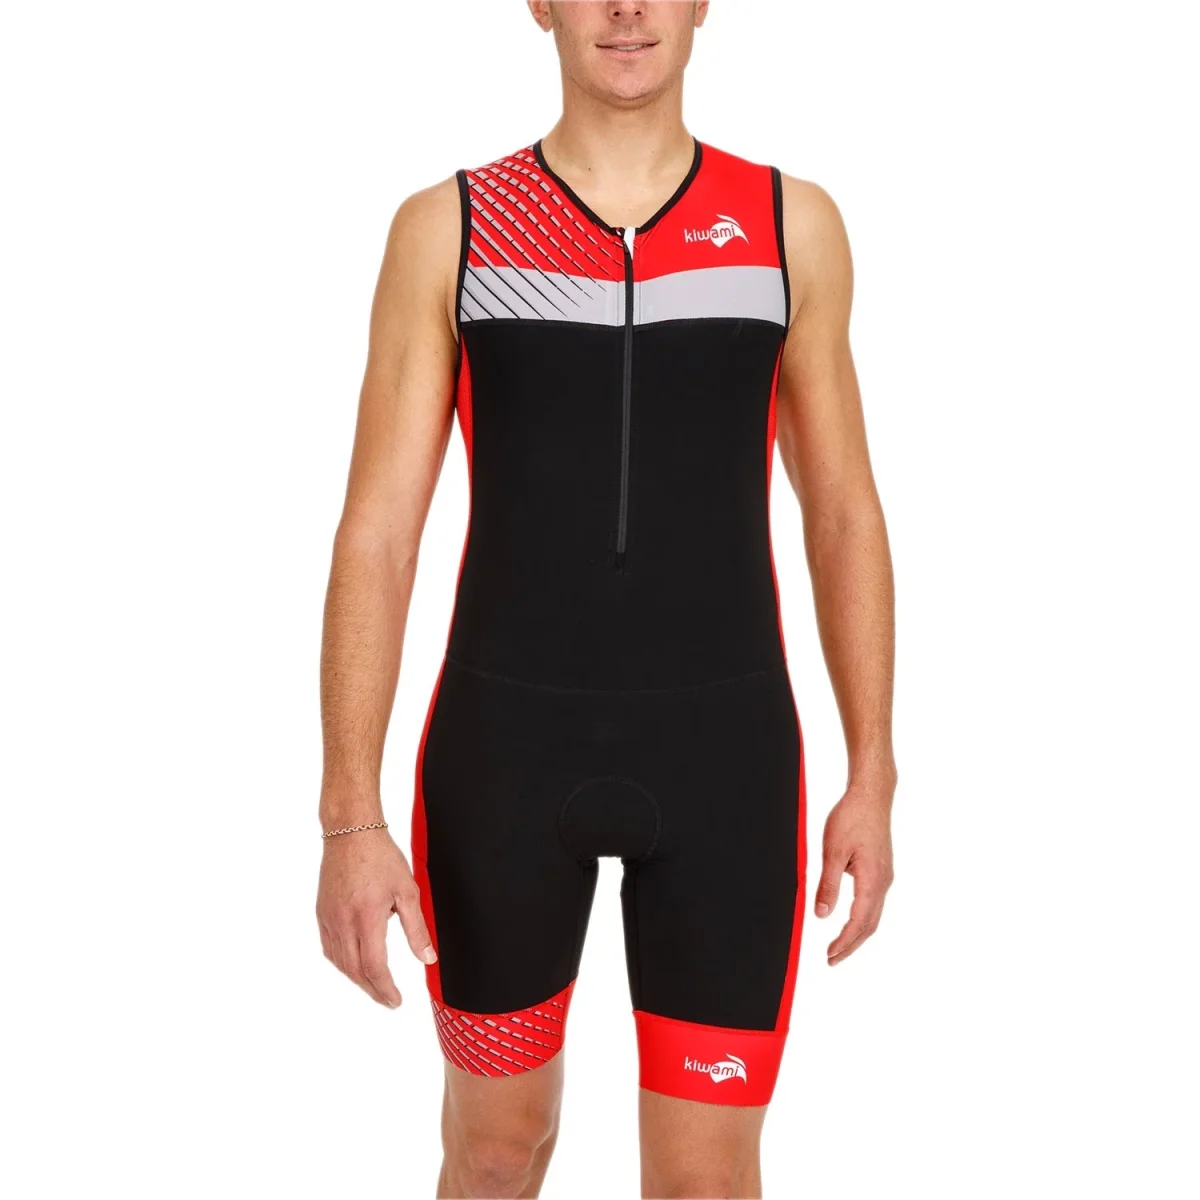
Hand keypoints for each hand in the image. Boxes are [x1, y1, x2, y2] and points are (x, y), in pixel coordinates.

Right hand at [316, 826, 436, 1006]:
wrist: (351, 833)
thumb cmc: (381, 857)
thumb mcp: (407, 891)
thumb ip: (417, 929)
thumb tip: (428, 958)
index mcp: (366, 918)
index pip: (374, 967)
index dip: (385, 989)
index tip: (396, 1001)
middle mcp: (343, 922)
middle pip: (355, 971)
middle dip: (373, 990)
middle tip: (388, 1000)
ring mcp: (329, 919)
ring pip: (340, 962)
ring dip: (357, 979)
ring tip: (375, 986)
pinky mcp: (322, 913)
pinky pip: (329, 948)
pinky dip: (342, 963)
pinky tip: (353, 965)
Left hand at [814, 782, 894, 964]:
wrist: (871, 795)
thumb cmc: (852, 818)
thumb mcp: (833, 852)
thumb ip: (828, 885)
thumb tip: (822, 915)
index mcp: (872, 880)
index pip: (859, 922)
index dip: (844, 942)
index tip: (830, 955)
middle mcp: (883, 882)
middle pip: (869, 925)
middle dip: (851, 945)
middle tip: (832, 959)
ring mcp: (885, 876)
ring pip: (873, 915)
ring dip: (857, 933)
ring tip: (839, 946)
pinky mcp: (881, 869)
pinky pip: (874, 902)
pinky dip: (863, 918)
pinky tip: (850, 919)